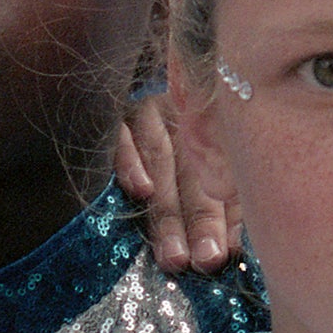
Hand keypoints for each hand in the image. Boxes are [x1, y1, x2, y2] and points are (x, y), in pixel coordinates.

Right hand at [106, 94, 236, 275]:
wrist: (102, 71)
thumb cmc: (152, 133)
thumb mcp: (192, 162)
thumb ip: (214, 196)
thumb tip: (229, 249)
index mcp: (209, 130)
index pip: (223, 177)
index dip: (229, 218)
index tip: (228, 255)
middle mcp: (183, 117)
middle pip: (195, 174)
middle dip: (202, 222)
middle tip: (206, 262)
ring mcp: (150, 110)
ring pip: (162, 162)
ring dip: (168, 212)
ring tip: (173, 256)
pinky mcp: (115, 108)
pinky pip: (122, 134)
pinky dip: (131, 160)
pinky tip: (140, 190)